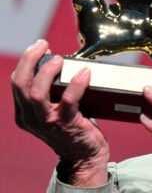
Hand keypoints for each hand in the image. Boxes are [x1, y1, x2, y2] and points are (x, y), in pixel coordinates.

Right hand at [11, 40, 108, 185]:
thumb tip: (64, 65)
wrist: (85, 156)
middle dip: (29, 59)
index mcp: (25, 113)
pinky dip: (76, 84)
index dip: (27, 61)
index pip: (17, 82)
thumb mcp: (55, 110)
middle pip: (20, 84)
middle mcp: (30, 118)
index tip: (40, 47)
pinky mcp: (66, 124)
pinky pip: (69, 100)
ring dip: (47, 71)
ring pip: (36, 92)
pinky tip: (85, 73)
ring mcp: (47, 122)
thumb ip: (53, 93)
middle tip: (43, 44)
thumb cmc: (73, 129)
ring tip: (59, 58)